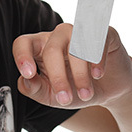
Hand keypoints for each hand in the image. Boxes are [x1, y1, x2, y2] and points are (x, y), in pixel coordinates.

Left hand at [13, 24, 131, 108]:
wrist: (109, 91)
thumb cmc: (76, 89)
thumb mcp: (52, 96)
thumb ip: (35, 90)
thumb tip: (25, 81)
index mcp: (40, 48)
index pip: (24, 43)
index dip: (23, 56)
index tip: (28, 74)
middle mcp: (59, 36)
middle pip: (52, 49)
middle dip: (58, 78)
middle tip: (65, 99)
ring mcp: (82, 32)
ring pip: (75, 44)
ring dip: (80, 73)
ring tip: (85, 94)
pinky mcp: (105, 34)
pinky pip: (98, 41)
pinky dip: (97, 60)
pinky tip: (98, 75)